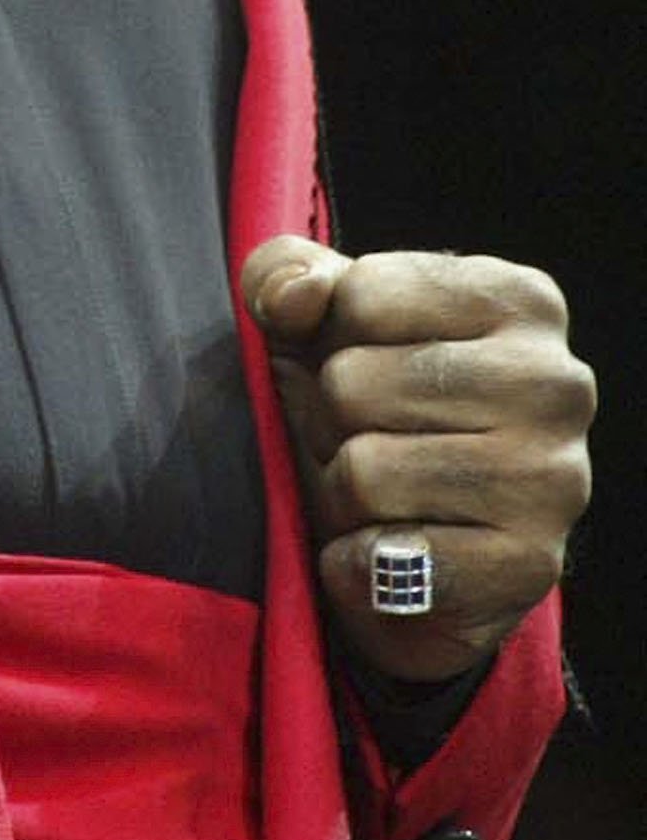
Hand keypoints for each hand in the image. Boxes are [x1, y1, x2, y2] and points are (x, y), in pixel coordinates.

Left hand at [240, 235, 593, 682]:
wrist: (420, 545)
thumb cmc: (369, 400)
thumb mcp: (317, 315)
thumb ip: (283, 273)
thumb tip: (292, 298)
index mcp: (520, 300)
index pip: (361, 295)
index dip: (330, 336)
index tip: (368, 360)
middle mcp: (556, 382)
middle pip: (353, 384)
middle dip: (330, 418)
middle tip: (368, 437)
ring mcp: (554, 478)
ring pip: (364, 471)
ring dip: (341, 491)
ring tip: (382, 492)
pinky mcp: (531, 566)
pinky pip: (387, 560)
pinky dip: (357, 562)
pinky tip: (387, 550)